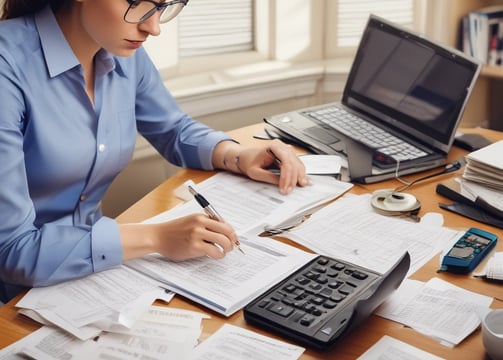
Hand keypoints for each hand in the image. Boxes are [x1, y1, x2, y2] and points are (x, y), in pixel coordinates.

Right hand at [120, 214, 236, 260]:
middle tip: (231, 246)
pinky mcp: (194, 246)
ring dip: (227, 248)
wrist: (157, 236)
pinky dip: (219, 255)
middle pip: (227, 230)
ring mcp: (197, 235)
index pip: (223, 222)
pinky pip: (214, 251)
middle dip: (232, 240)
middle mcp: (200, 223)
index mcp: (200, 216)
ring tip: (224, 251)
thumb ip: (205, 224)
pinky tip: (216, 255)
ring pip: (223, 241)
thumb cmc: (173, 231)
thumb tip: (223, 232)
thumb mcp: (190, 221)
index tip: (232, 237)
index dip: (231, 231)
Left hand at [237, 139, 309, 193]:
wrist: (246, 158)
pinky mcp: (289, 157)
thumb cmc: (249, 162)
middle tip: (288, 191)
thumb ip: (269, 177)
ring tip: (296, 188)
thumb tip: (281, 183)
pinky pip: (297, 166)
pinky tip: (303, 181)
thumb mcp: (255, 172)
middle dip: (292, 179)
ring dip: (298, 178)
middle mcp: (282, 146)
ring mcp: (287, 151)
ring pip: (298, 165)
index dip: (287, 176)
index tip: (283, 187)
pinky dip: (300, 175)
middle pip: (293, 164)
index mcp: (274, 146)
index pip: (285, 161)